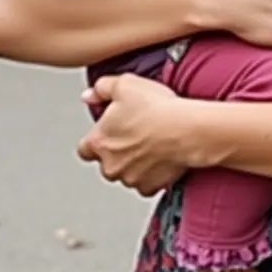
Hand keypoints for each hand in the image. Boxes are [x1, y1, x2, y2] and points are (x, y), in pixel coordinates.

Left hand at [77, 75, 189, 195]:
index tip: (105, 134)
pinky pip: (146, 184)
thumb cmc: (156, 109)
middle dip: (116, 153)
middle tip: (132, 136)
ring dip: (133, 164)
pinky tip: (159, 157)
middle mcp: (111, 165)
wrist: (187, 130)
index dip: (94, 141)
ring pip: (126, 174)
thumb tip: (89, 95)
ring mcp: (131, 179)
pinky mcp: (151, 187)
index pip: (84, 149)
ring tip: (149, 144)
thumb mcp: (123, 84)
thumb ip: (101, 89)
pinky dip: (151, 174)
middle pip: (106, 163)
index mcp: (99, 142)